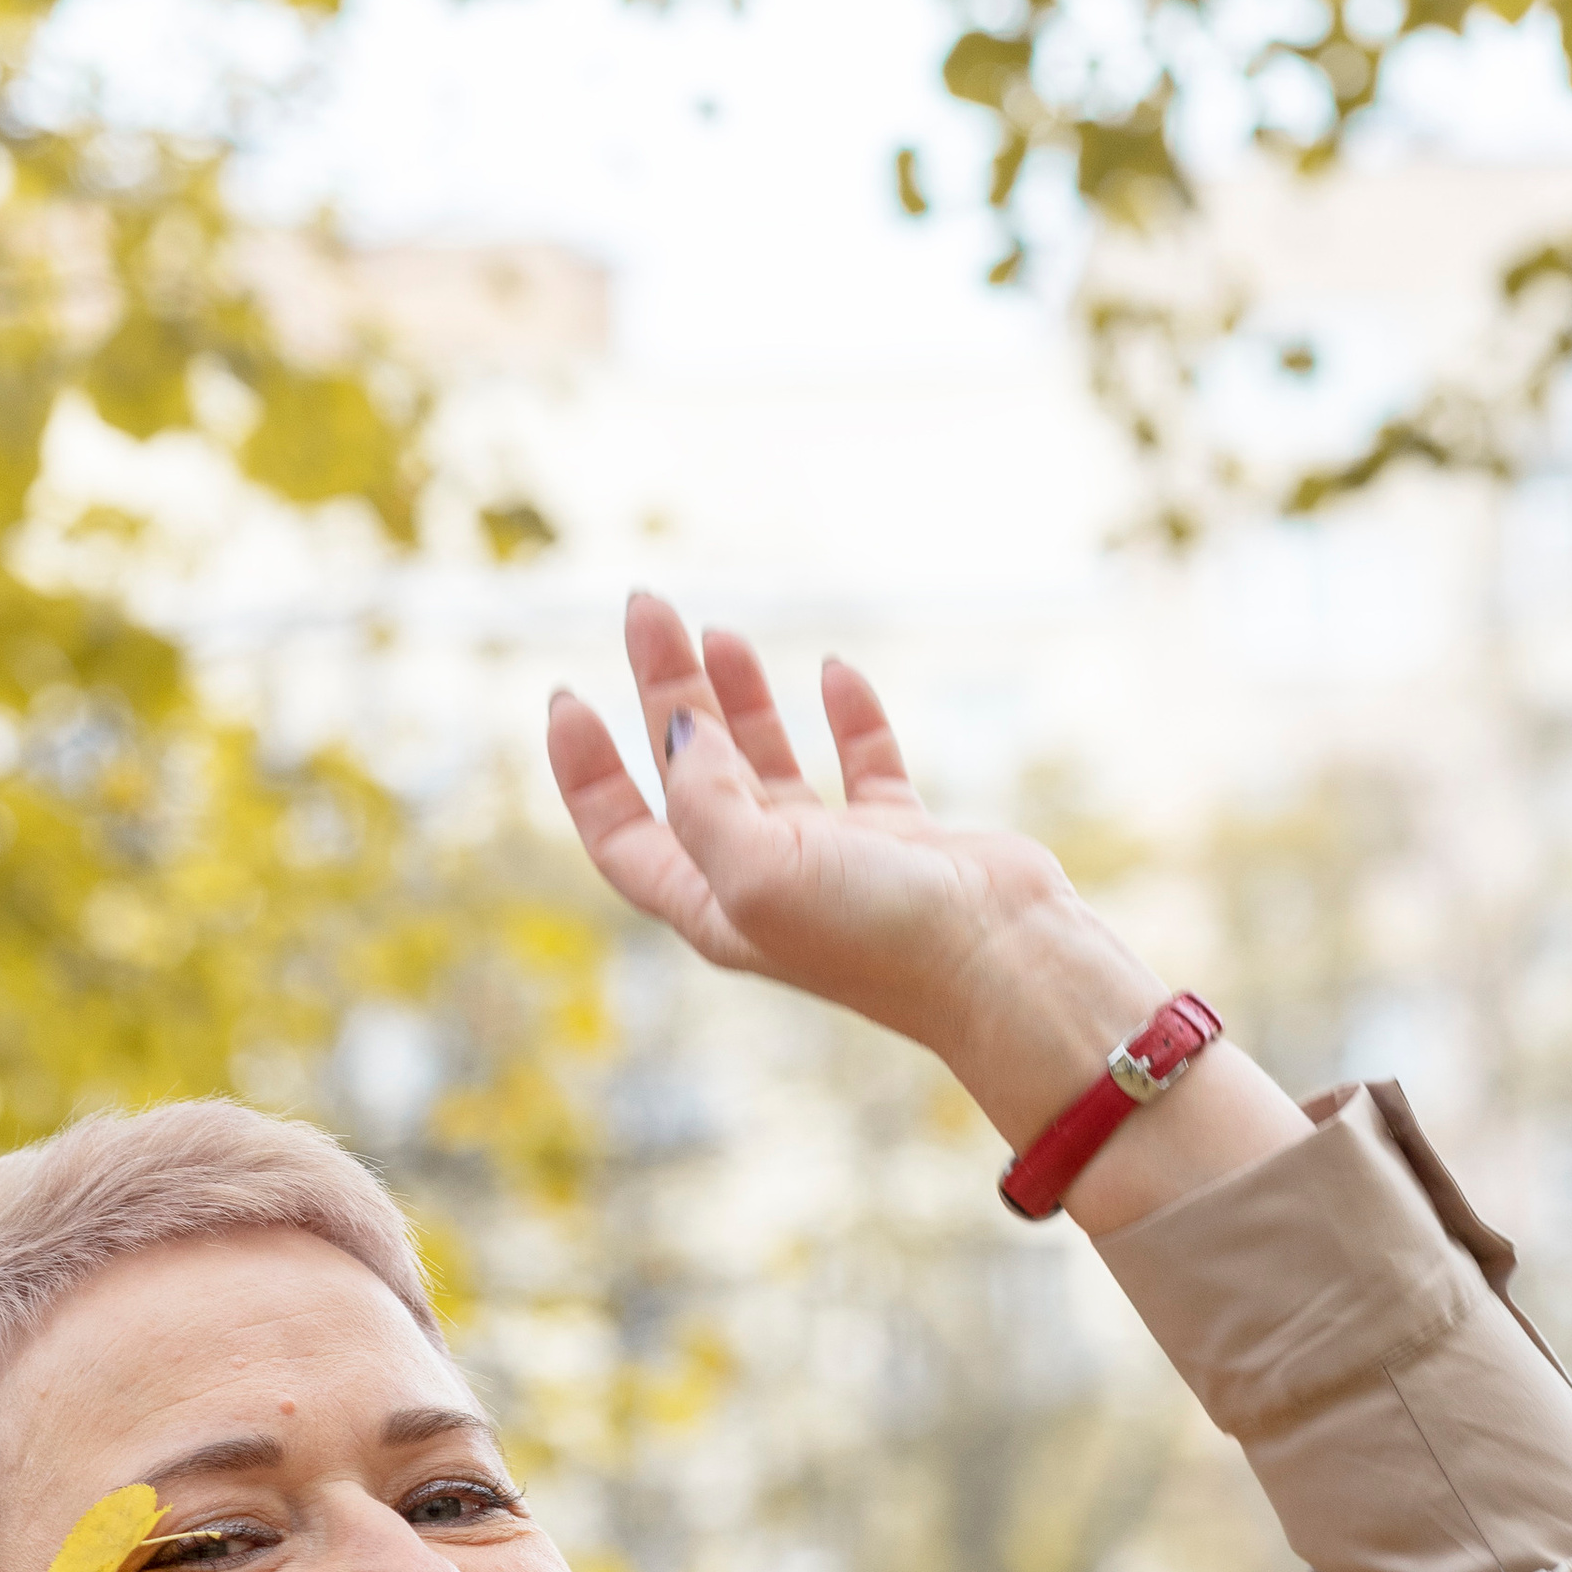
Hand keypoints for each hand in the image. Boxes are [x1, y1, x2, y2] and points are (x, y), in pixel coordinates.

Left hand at [549, 592, 1307, 1221]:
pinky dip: (847, 716)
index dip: (585, 769)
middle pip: (690, 772)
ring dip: (738, 697)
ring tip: (718, 629)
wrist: (1004, 963)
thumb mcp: (759, 871)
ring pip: (768, 761)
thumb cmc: (877, 936)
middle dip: (664, 691)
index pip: (622, 832)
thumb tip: (678, 730)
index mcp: (713, 903)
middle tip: (650, 607)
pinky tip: (834, 669)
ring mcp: (836, 858)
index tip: (567, 695)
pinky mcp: (904, 840)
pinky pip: (864, 765)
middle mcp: (765, 880)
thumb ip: (703, 799)